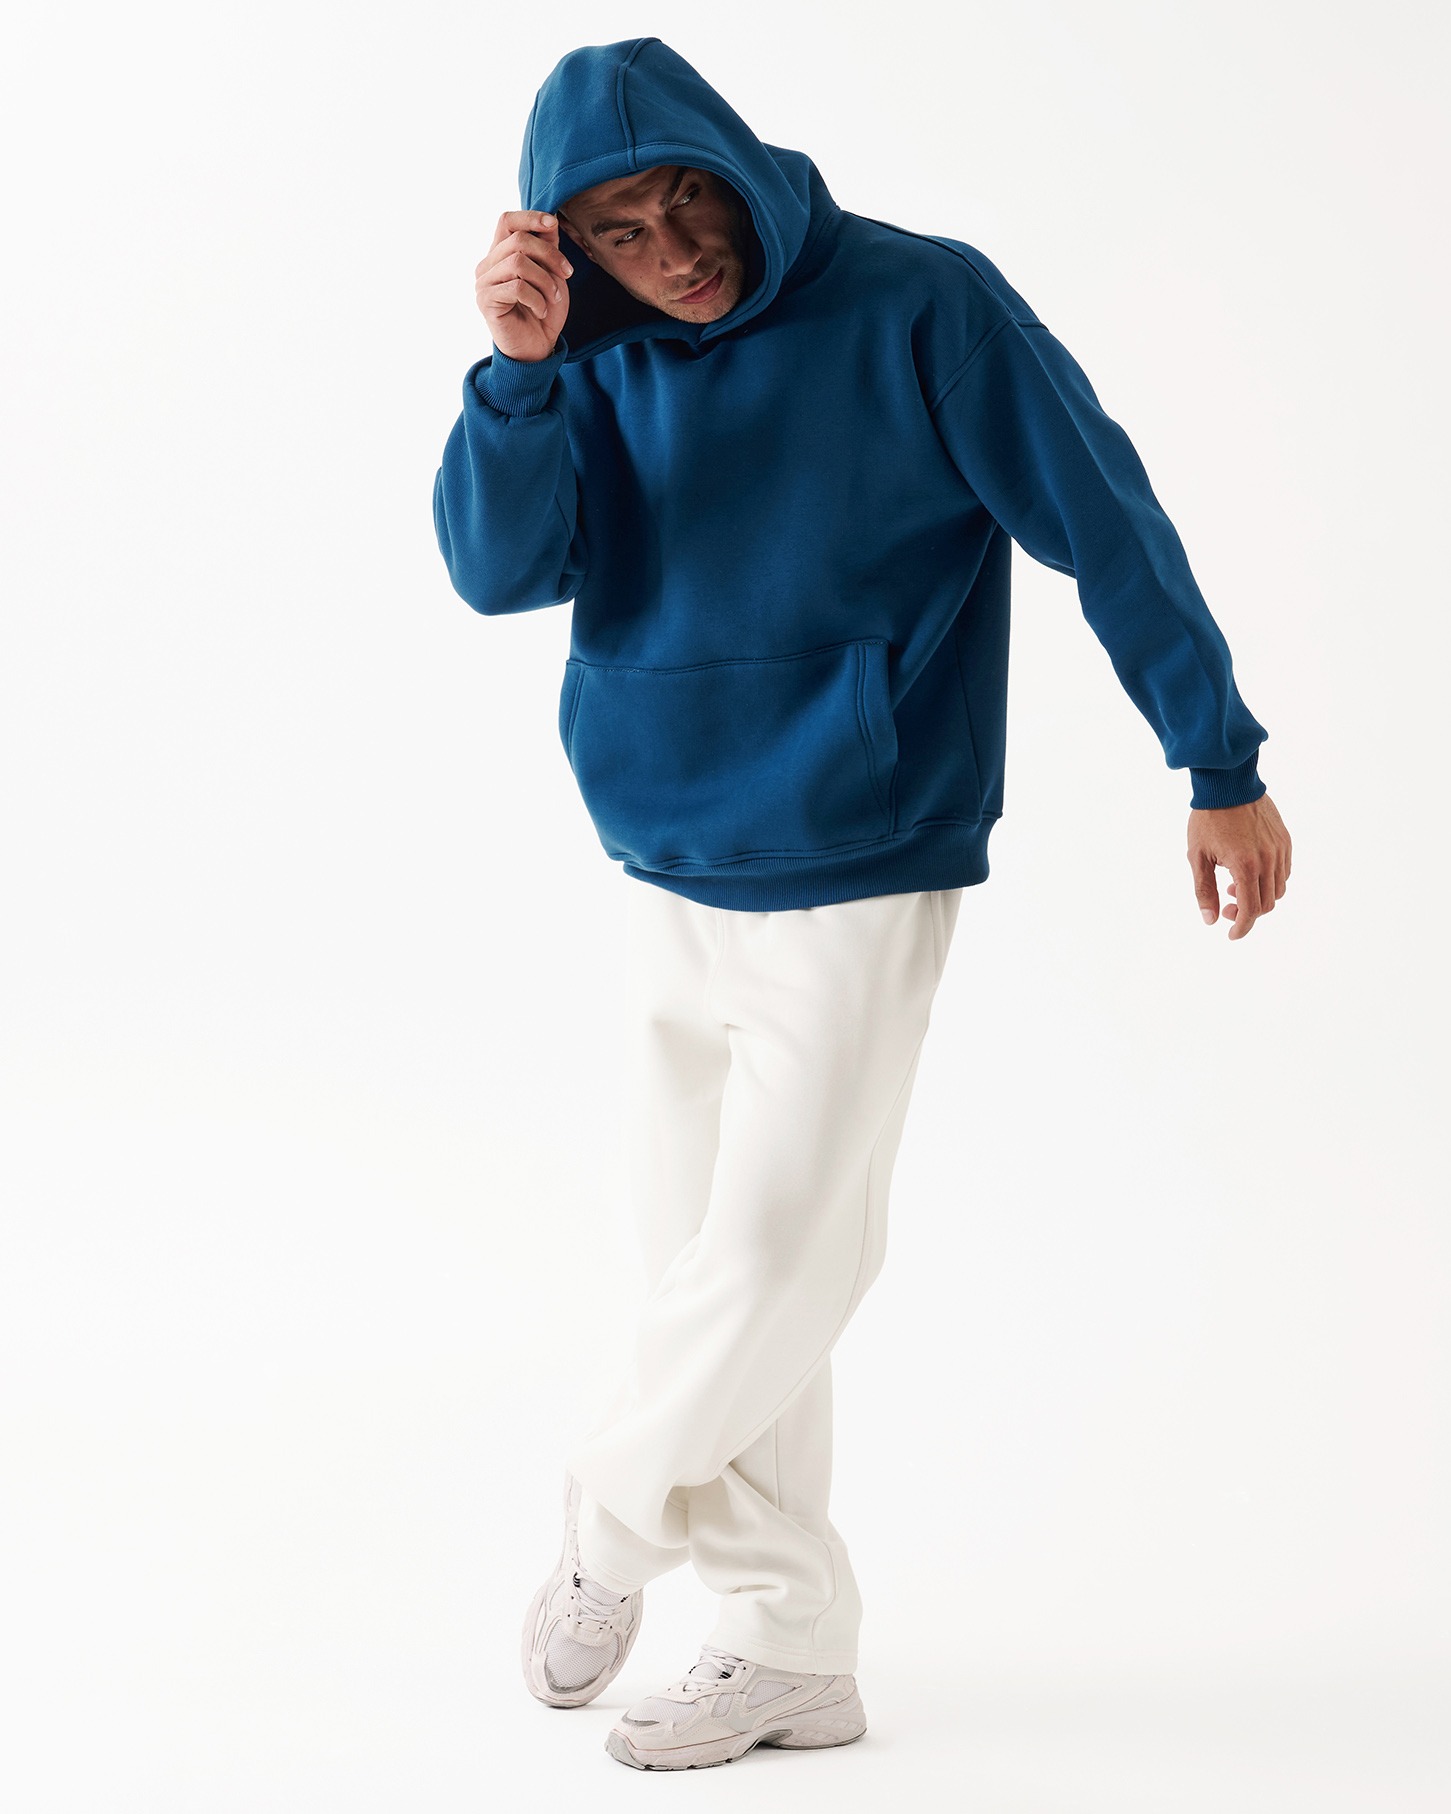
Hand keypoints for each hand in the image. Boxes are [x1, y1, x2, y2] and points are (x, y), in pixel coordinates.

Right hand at [475, 210, 572, 362]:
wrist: (536, 349)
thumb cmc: (543, 311)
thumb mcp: (552, 275)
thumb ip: (547, 248)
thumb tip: (550, 220)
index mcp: (500, 254)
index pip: (507, 220)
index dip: (530, 217)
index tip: (552, 223)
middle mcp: (487, 265)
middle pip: (519, 240)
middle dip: (550, 254)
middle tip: (568, 274)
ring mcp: (484, 283)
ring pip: (518, 262)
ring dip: (545, 280)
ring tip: (554, 298)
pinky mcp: (486, 301)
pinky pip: (516, 288)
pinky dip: (537, 299)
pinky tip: (541, 311)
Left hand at [1187, 792, 1291, 940]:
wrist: (1227, 784)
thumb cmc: (1208, 819)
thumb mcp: (1197, 857)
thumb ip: (1204, 890)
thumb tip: (1210, 919)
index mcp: (1245, 865)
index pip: (1251, 910)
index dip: (1242, 927)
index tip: (1232, 934)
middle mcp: (1268, 860)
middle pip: (1267, 904)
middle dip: (1248, 913)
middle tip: (1227, 906)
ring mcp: (1280, 849)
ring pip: (1278, 889)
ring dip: (1259, 897)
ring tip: (1235, 886)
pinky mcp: (1285, 840)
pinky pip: (1284, 871)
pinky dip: (1270, 881)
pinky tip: (1250, 873)